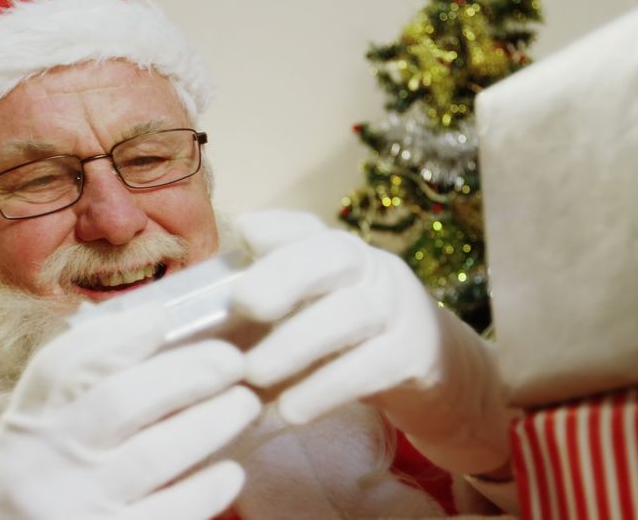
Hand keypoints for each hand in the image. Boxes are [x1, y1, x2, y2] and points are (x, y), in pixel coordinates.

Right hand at [0, 303, 260, 519]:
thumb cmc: (45, 492)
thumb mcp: (38, 443)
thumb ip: (79, 397)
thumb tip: (154, 330)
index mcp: (24, 426)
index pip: (62, 366)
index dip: (116, 335)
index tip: (161, 318)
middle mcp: (44, 464)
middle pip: (121, 401)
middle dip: (189, 373)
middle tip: (234, 361)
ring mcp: (76, 507)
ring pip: (154, 455)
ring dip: (212, 422)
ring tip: (245, 404)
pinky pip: (172, 512)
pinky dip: (207, 488)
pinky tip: (232, 473)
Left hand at [232, 210, 511, 473]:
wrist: (439, 377)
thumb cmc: (351, 345)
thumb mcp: (313, 315)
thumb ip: (265, 306)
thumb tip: (198, 315)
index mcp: (340, 255)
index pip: (309, 229)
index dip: (278, 227)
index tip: (243, 233)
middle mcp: (373, 269)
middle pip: (335, 254)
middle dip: (286, 273)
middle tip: (243, 303)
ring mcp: (401, 309)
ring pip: (353, 312)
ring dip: (298, 343)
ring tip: (253, 374)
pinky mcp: (418, 355)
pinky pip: (373, 366)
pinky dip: (327, 388)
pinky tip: (290, 411)